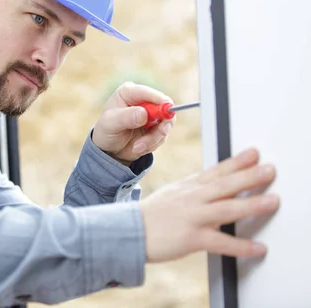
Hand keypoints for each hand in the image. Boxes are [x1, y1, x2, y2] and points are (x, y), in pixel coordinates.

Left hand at [91, 82, 174, 164]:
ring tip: (136, 147)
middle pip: (163, 106)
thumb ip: (126, 117)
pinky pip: (162, 135)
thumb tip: (144, 113)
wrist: (109, 149)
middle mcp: (143, 100)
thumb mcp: (110, 124)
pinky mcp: (157, 126)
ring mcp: (152, 113)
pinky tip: (138, 147)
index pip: (147, 92)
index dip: (159, 100)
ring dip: (153, 138)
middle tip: (159, 134)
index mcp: (129, 93)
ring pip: (165, 123)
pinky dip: (152, 144)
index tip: (166, 112)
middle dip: (161, 124)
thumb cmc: (106, 131)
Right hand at [140, 147, 278, 262]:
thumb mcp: (172, 195)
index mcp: (188, 188)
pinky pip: (221, 242)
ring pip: (227, 208)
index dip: (237, 162)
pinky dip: (241, 246)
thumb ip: (194, 191)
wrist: (128, 231)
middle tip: (270, 169)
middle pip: (225, 185)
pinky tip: (258, 248)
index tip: (254, 153)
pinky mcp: (191, 238)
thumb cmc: (151, 216)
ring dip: (252, 205)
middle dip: (249, 176)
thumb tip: (215, 186)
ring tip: (272, 201)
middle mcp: (192, 199)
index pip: (216, 171)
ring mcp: (193, 217)